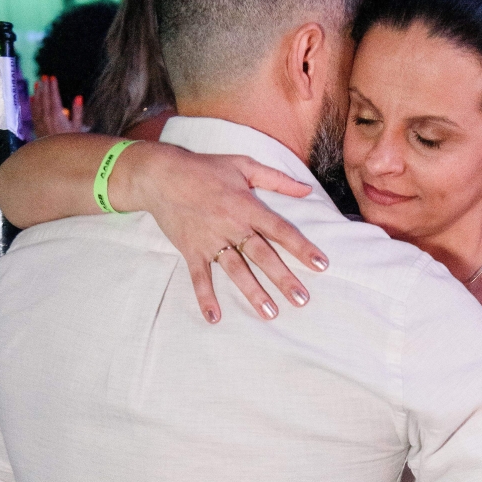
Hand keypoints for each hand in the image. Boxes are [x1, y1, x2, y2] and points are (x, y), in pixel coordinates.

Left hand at [31, 76, 84, 136]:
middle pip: (44, 98)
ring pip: (37, 103)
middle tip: (44, 76)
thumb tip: (78, 97)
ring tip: (38, 83)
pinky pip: (33, 112)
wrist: (58, 157)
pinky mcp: (37, 127)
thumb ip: (78, 111)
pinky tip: (32, 98)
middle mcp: (47, 117)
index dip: (53, 86)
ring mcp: (40, 122)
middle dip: (44, 86)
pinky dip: (32, 104)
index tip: (52, 77)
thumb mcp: (78, 127)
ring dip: (37, 92)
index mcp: (57, 115)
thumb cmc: (71, 142)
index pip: (54, 97)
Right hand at [117, 143, 325, 324]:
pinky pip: (199, 276)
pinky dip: (205, 297)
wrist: (161, 174)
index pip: (281, 229)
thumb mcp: (244, 165)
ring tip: (270, 314)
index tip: (321, 265)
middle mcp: (231, 225)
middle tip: (301, 300)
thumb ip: (277, 179)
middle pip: (262, 255)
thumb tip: (307, 190)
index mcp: (247, 206)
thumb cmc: (205, 168)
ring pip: (236, 270)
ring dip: (253, 293)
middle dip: (283, 279)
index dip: (302, 247)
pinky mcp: (191, 249)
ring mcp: (210, 240)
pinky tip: (214, 317)